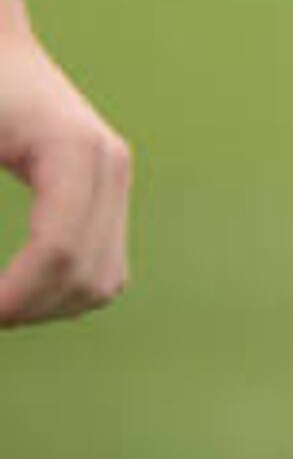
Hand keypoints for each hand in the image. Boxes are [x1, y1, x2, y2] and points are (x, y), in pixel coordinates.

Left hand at [0, 31, 132, 327]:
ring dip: (45, 307)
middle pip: (84, 274)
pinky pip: (104, 267)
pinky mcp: (109, 188)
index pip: (55, 252)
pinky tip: (17, 290)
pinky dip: (63, 292)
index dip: (9, 299)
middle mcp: (109, 164)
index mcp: (72, 150)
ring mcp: (116, 176)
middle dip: (24, 308)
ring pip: (102, 280)